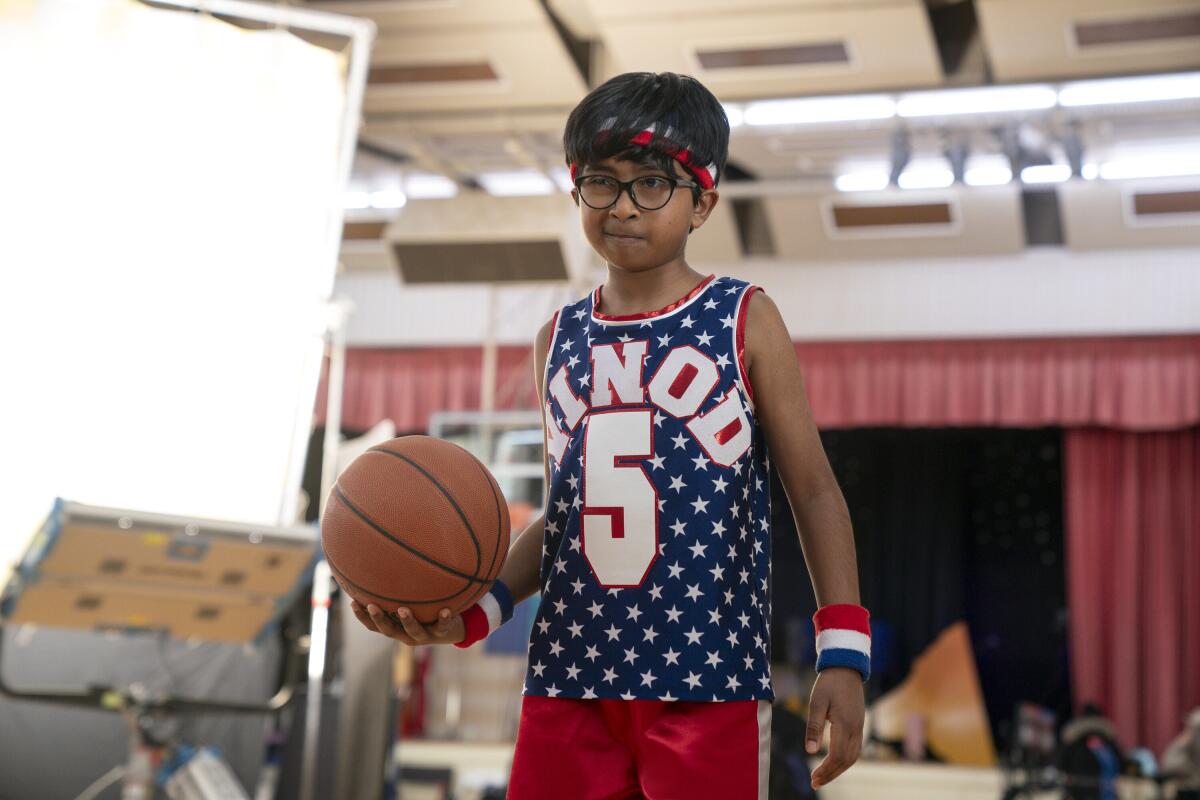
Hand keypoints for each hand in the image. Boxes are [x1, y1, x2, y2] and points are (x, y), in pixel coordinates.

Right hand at [350, 600, 464, 645]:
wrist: (450, 631)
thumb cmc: (423, 613)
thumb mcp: (409, 605)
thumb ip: (395, 594)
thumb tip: (380, 565)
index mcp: (396, 629)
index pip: (374, 626)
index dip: (362, 617)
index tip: (353, 603)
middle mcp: (407, 635)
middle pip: (389, 631)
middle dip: (380, 619)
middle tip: (371, 606)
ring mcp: (424, 636)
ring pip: (414, 631)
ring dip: (408, 621)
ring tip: (403, 610)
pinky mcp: (441, 633)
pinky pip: (443, 627)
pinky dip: (444, 619)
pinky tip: (446, 610)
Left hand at [807, 667, 864, 788]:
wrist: (846, 668)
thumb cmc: (828, 684)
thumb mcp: (816, 702)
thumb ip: (813, 727)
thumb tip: (810, 751)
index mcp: (845, 725)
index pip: (837, 756)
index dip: (826, 770)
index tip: (813, 779)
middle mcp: (856, 729)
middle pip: (847, 761)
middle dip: (831, 774)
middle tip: (815, 783)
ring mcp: (860, 727)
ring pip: (853, 757)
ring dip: (838, 769)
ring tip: (822, 776)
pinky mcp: (859, 724)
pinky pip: (855, 748)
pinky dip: (845, 760)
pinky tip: (833, 762)